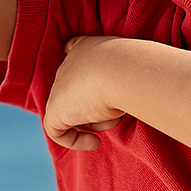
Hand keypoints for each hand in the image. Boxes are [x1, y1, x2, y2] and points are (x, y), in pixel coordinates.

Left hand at [44, 35, 130, 149]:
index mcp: (86, 48)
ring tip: (113, 121)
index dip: (79, 67)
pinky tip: (95, 143)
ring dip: (95, 123)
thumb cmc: (136, 68)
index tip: (90, 78)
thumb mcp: (134, 69)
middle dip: (98, 109)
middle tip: (116, 116)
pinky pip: (56, 131)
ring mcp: (59, 86)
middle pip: (77, 91)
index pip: (73, 50)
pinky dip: (74, 140)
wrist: (125, 71)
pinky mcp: (54, 109)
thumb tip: (122, 97)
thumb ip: (125, 76)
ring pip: (71, 111)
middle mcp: (69, 64)